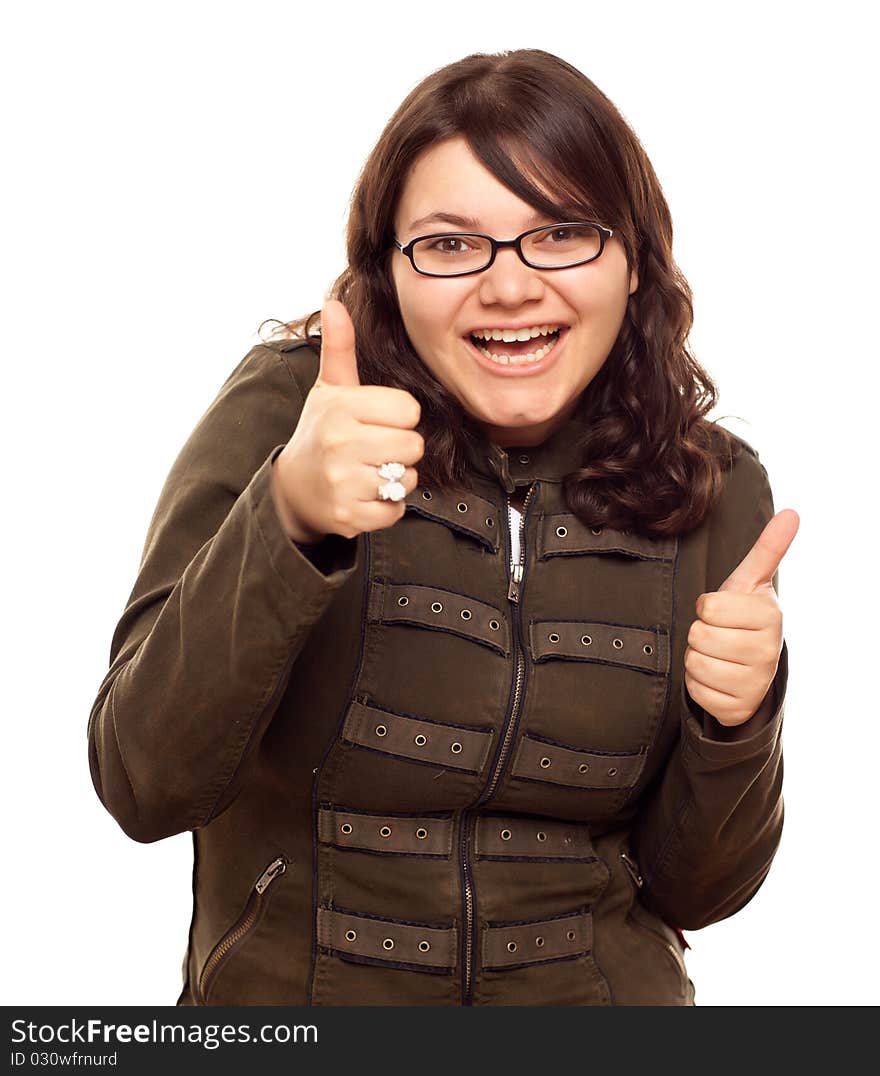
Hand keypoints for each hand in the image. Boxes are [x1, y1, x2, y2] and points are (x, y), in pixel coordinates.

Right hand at [270, 300, 423, 541]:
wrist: (292, 489)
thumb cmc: (321, 432)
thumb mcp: (329, 389)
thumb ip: (340, 349)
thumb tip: (334, 304)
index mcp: (341, 406)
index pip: (409, 410)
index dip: (399, 417)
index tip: (375, 422)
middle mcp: (339, 442)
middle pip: (413, 446)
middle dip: (401, 450)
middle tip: (374, 450)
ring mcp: (342, 482)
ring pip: (407, 480)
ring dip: (395, 480)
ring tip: (368, 472)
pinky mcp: (348, 516)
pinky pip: (395, 511)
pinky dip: (387, 508)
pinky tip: (364, 496)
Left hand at [684, 508, 798, 726]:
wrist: (750, 668)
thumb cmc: (742, 619)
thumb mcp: (750, 583)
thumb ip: (767, 549)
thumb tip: (791, 513)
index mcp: (769, 615)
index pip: (708, 606)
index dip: (707, 607)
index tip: (723, 612)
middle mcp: (768, 651)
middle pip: (699, 635)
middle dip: (701, 633)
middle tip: (719, 635)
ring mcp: (755, 683)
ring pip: (694, 663)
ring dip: (696, 658)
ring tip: (716, 655)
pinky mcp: (737, 708)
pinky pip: (695, 690)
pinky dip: (697, 684)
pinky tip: (716, 678)